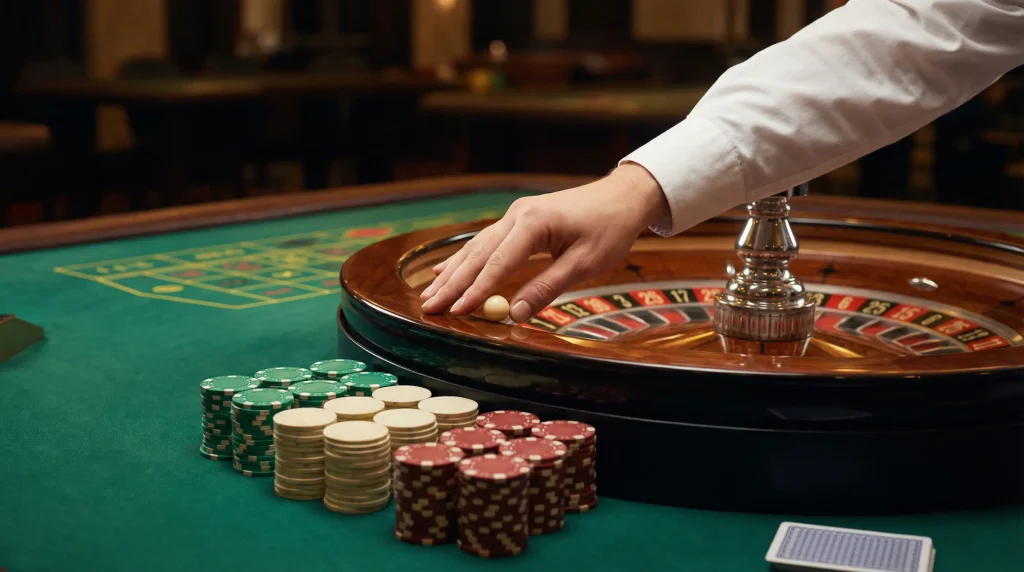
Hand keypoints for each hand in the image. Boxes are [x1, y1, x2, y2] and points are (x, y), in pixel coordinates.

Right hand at [420, 163, 669, 321]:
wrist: (622, 197)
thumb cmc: (609, 229)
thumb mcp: (585, 264)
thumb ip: (547, 288)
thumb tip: (514, 314)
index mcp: (534, 224)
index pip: (498, 263)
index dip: (475, 291)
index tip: (455, 311)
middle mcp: (518, 215)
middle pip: (478, 254)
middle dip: (452, 283)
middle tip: (429, 307)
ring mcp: (515, 215)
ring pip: (477, 247)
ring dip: (453, 272)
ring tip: (430, 294)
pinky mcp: (519, 219)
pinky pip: (485, 242)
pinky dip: (464, 258)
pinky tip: (444, 269)